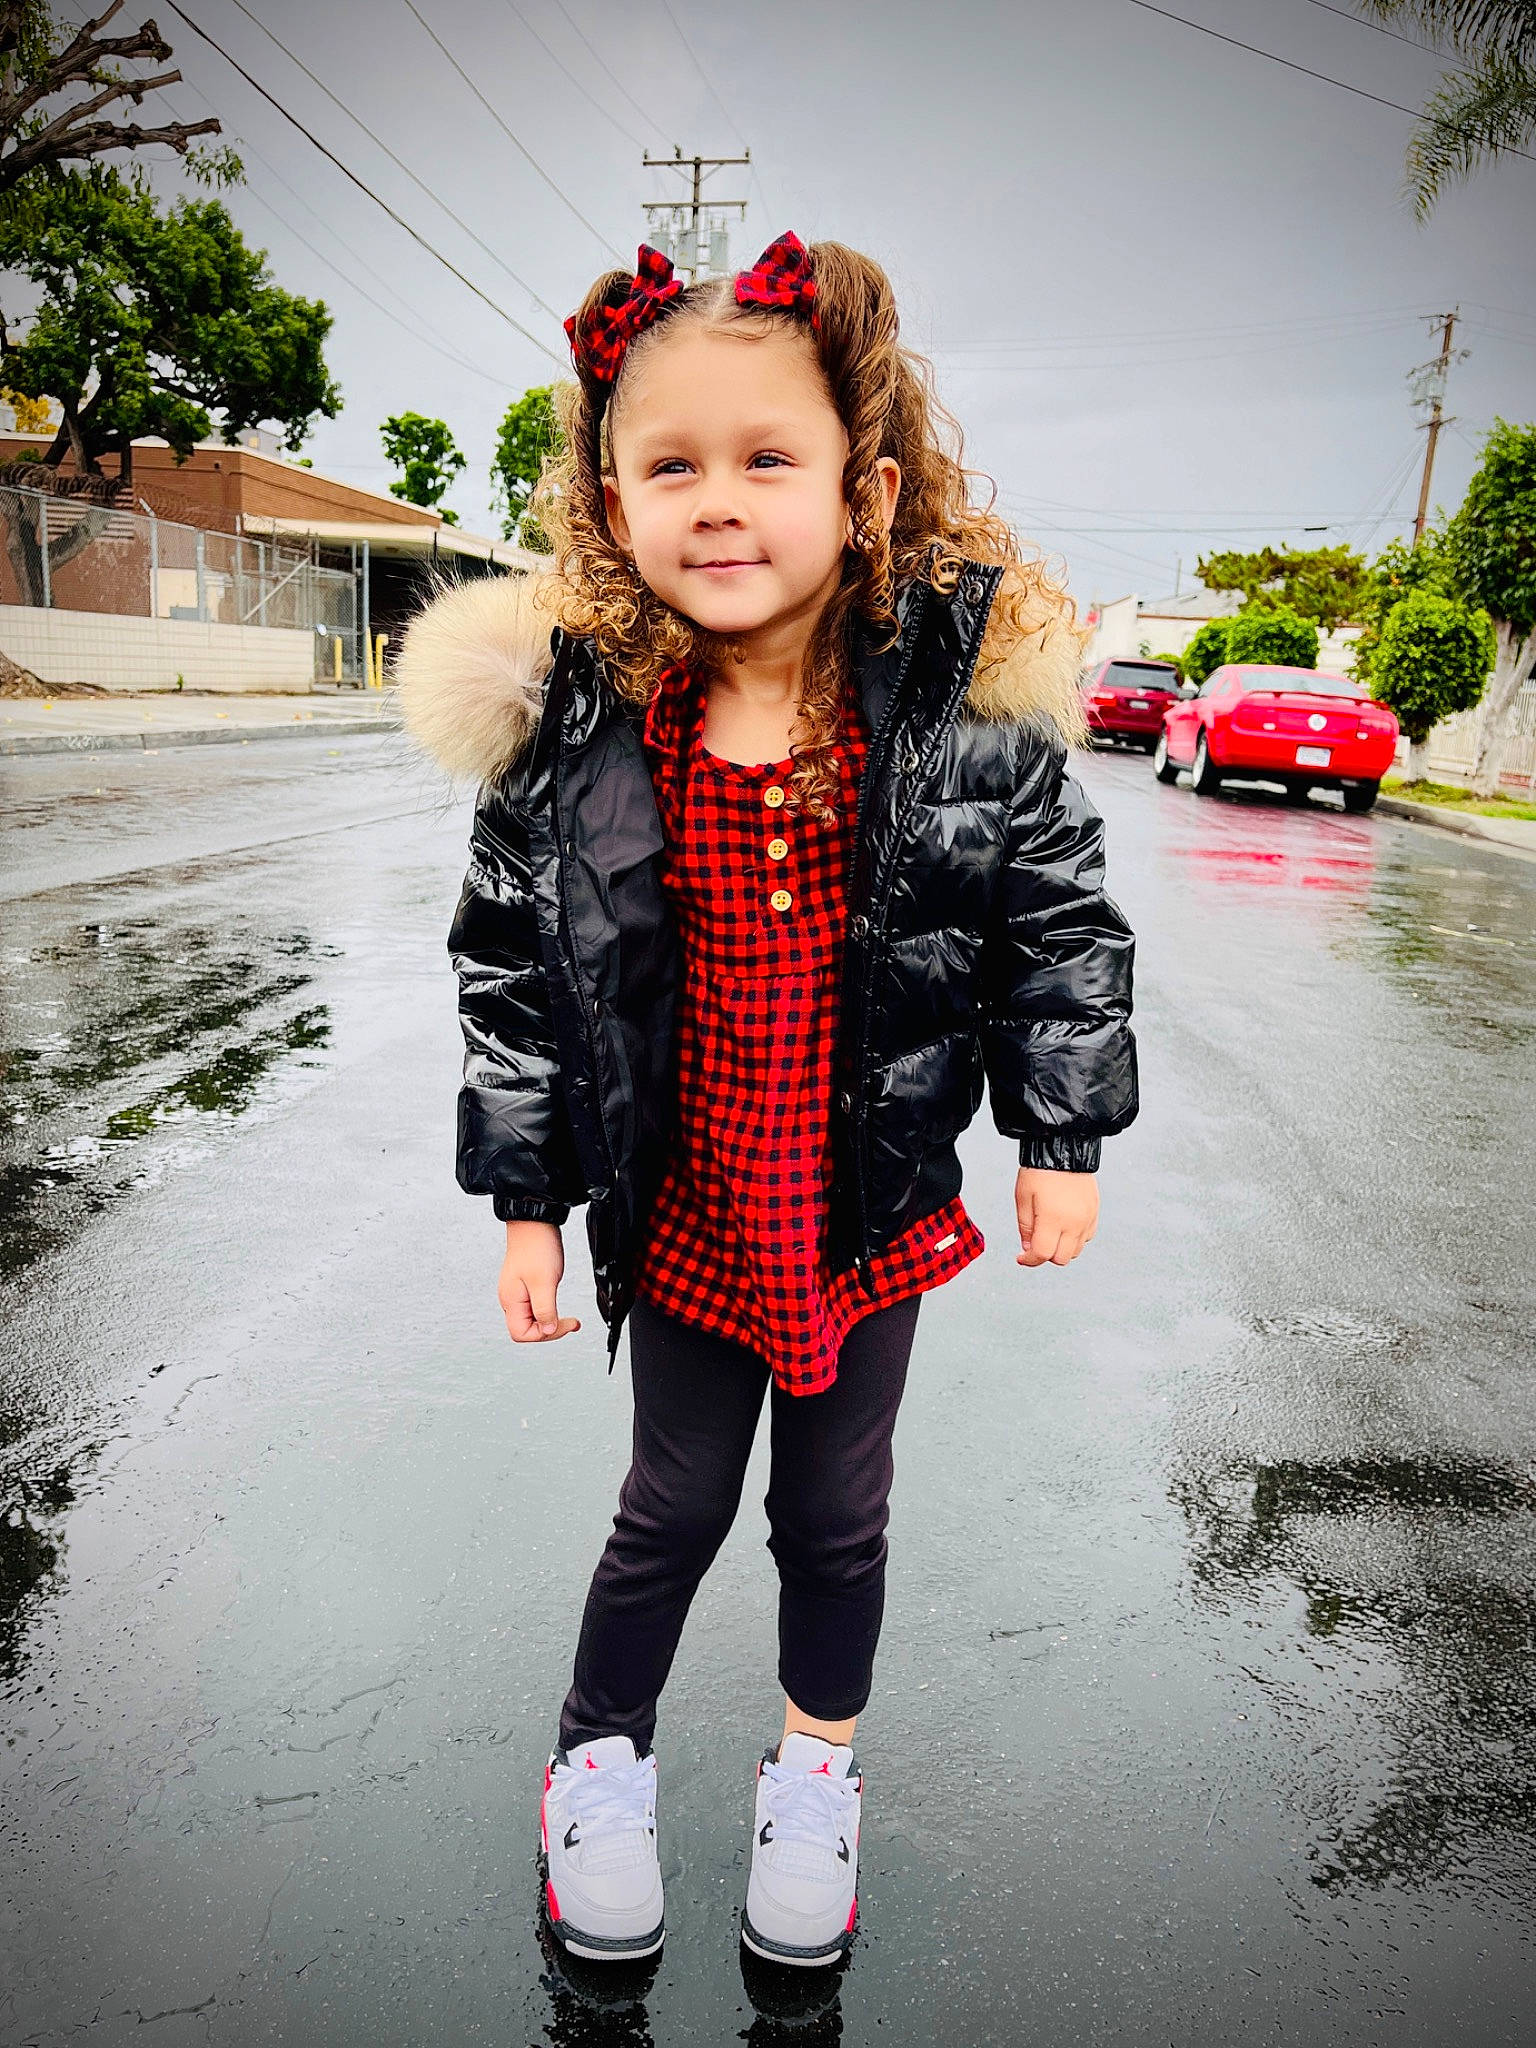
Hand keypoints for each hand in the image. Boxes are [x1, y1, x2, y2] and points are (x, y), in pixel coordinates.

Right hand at [499, 1219, 581, 1341]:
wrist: (535, 1223)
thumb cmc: (537, 1247)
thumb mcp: (544, 1282)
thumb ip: (545, 1310)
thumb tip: (547, 1330)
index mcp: (511, 1301)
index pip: (521, 1334)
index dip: (544, 1335)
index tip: (564, 1324)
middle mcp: (511, 1299)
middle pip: (527, 1330)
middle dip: (550, 1329)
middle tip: (570, 1323)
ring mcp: (517, 1292)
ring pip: (532, 1319)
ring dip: (550, 1320)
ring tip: (568, 1318)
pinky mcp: (525, 1285)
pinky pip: (535, 1307)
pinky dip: (548, 1310)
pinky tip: (558, 1305)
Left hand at [1015, 1168, 1097, 1268]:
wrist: (1063, 1148)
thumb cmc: (1040, 1171)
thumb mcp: (1023, 1198)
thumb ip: (1025, 1227)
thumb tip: (1029, 1248)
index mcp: (1053, 1219)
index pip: (1042, 1254)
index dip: (1029, 1260)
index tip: (1021, 1258)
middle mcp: (1074, 1222)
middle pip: (1060, 1258)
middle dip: (1045, 1255)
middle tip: (1035, 1244)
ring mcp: (1087, 1218)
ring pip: (1075, 1251)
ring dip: (1061, 1249)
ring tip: (1050, 1234)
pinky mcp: (1094, 1212)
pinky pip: (1087, 1237)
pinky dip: (1075, 1239)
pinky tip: (1064, 1227)